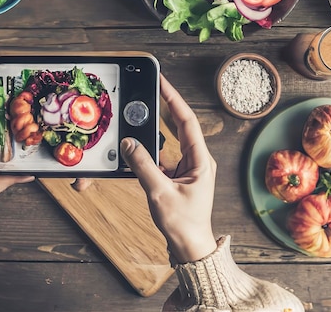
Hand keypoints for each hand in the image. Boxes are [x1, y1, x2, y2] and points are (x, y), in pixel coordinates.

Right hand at [120, 74, 216, 262]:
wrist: (190, 247)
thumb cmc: (183, 224)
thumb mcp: (160, 192)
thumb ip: (142, 166)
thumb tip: (129, 143)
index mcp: (200, 160)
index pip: (186, 121)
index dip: (173, 99)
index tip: (161, 82)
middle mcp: (196, 160)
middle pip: (178, 126)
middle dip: (163, 108)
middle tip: (148, 90)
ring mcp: (187, 168)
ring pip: (168, 142)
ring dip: (154, 130)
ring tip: (139, 115)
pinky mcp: (177, 177)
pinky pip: (161, 157)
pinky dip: (148, 151)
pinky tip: (136, 148)